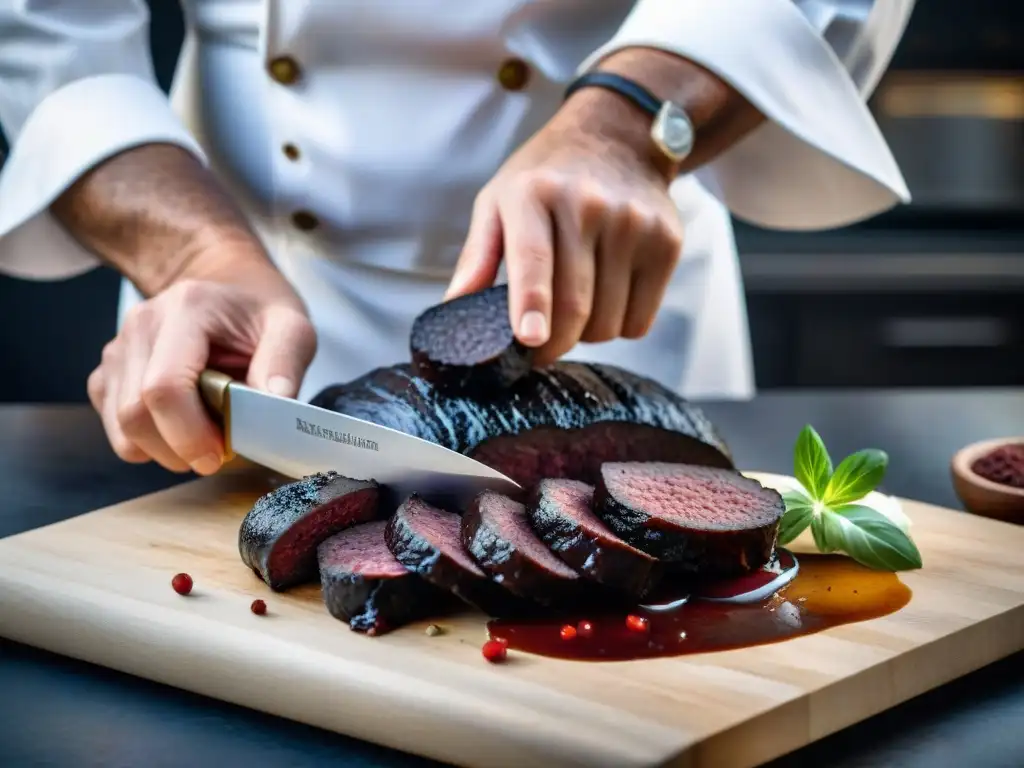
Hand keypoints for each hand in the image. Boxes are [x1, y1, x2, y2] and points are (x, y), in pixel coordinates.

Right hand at [87, 256, 316, 475]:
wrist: (227, 285)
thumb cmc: (258, 312)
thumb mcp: (292, 327)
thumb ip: (285, 364)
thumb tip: (274, 406)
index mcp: (186, 309)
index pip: (165, 387)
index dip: (188, 434)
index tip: (219, 456)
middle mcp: (141, 326)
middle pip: (135, 414)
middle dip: (177, 449)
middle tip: (217, 455)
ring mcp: (118, 349)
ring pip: (120, 427)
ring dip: (162, 450)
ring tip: (203, 439)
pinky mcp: (108, 372)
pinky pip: (115, 427)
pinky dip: (148, 442)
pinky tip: (182, 427)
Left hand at [445, 88, 683, 365]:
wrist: (618, 136)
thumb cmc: (546, 178)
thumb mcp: (498, 199)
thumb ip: (477, 257)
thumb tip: (455, 310)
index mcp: (533, 194)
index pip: (534, 258)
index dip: (532, 303)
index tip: (531, 339)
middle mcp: (587, 205)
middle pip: (574, 304)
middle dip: (553, 343)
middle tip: (539, 347)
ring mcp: (633, 224)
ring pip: (609, 321)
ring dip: (586, 335)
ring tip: (574, 309)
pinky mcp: (666, 242)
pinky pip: (640, 319)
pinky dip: (620, 326)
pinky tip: (607, 299)